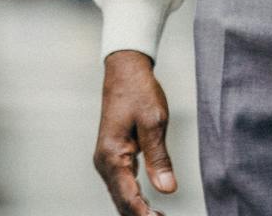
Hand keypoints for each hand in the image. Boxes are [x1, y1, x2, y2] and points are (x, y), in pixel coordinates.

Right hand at [93, 50, 177, 215]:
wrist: (125, 71)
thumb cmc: (138, 91)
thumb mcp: (154, 122)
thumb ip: (160, 157)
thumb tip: (167, 189)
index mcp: (112, 155)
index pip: (128, 196)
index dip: (143, 215)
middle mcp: (105, 161)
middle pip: (121, 201)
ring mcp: (107, 160)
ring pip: (121, 196)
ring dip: (137, 210)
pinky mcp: (113, 156)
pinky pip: (122, 185)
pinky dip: (134, 199)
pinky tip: (148, 207)